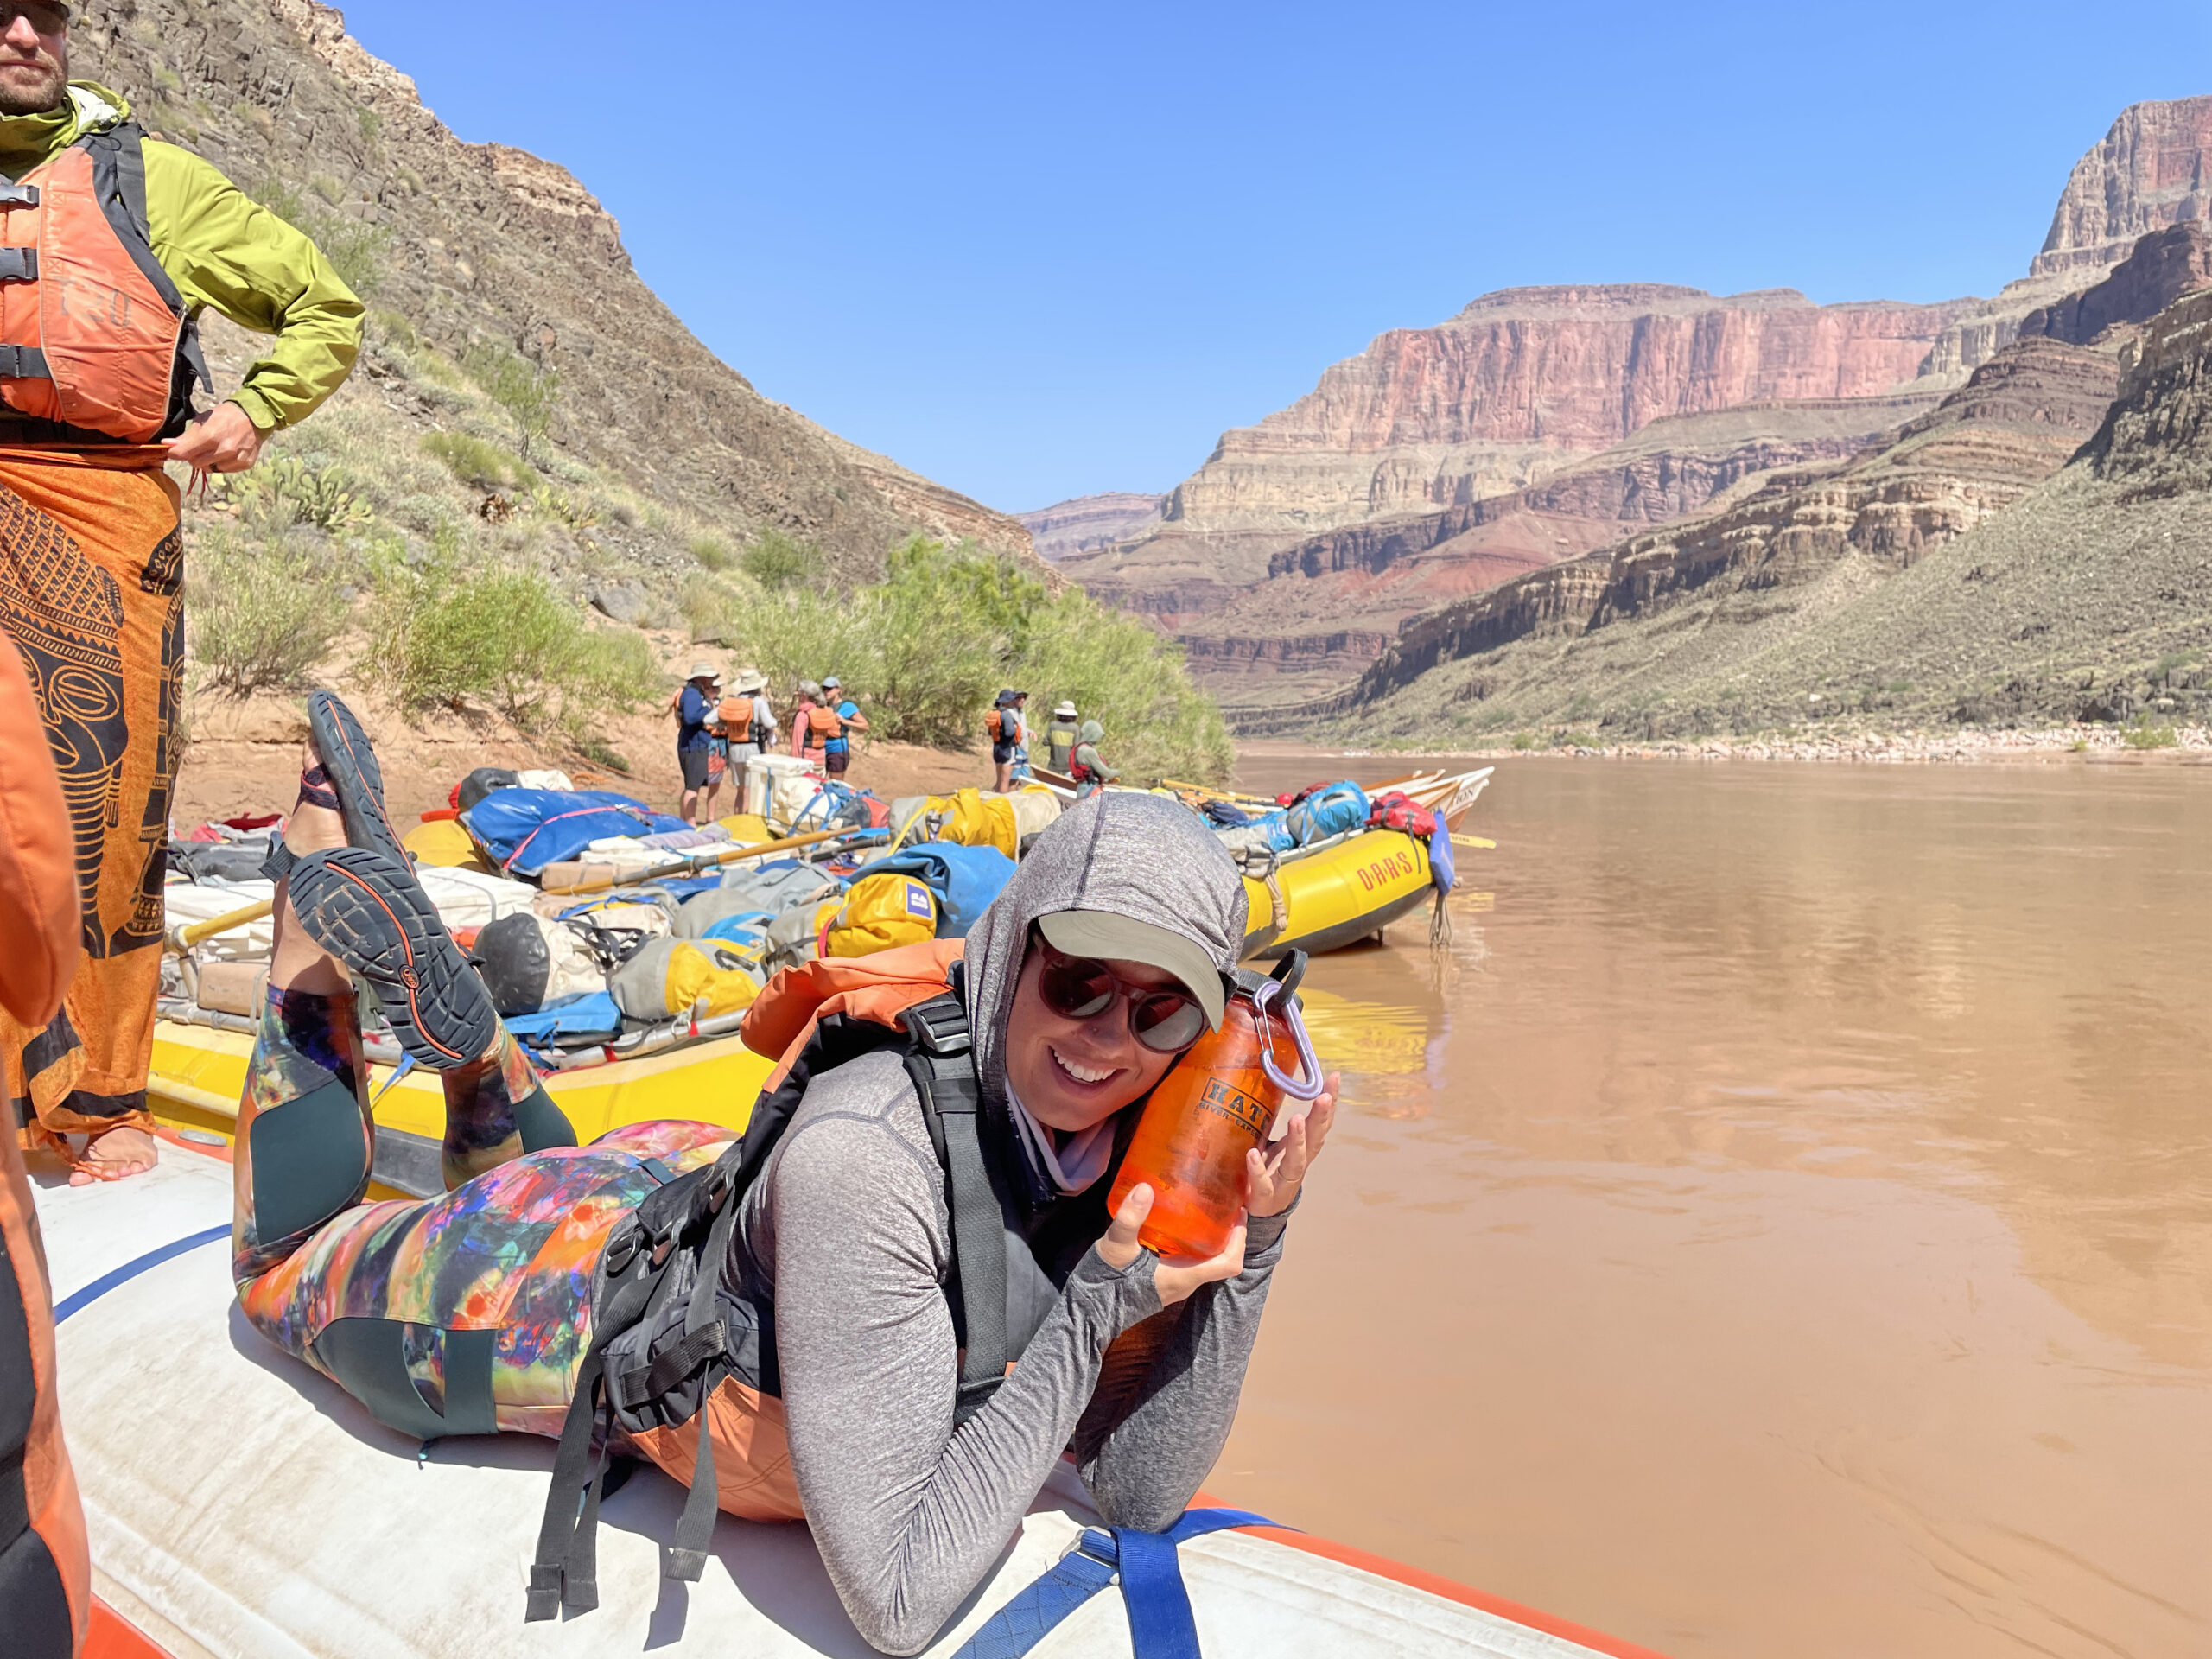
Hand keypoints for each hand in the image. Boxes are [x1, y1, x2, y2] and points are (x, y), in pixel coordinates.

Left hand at [166, 402, 266, 473]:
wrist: (254, 417)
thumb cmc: (225, 416)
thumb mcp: (203, 420)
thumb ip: (186, 436)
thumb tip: (167, 445)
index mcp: (210, 435)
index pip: (183, 453)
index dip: (176, 453)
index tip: (174, 451)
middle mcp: (224, 449)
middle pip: (195, 463)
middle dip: (193, 456)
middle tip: (199, 447)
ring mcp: (236, 458)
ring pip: (210, 469)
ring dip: (208, 461)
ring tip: (215, 449)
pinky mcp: (245, 463)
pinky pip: (224, 470)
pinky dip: (222, 463)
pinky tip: (226, 453)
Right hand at [1094, 1183, 1245, 1306]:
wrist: (1088, 1310)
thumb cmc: (1105, 1281)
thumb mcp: (1117, 1246)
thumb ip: (1131, 1218)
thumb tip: (1146, 1188)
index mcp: (1183, 1276)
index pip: (1229, 1264)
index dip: (1240, 1239)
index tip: (1239, 1212)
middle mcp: (1186, 1282)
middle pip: (1223, 1260)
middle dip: (1231, 1233)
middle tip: (1227, 1202)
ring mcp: (1177, 1284)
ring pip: (1209, 1262)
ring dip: (1216, 1238)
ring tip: (1209, 1207)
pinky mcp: (1167, 1281)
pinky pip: (1194, 1263)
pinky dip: (1199, 1244)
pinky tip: (1183, 1223)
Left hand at [1245, 1071, 1337, 1218]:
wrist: (1264, 1214)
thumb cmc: (1272, 1174)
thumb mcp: (1280, 1146)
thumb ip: (1283, 1126)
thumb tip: (1278, 1087)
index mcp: (1303, 1150)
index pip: (1320, 1123)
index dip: (1329, 1103)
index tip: (1335, 1078)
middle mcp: (1298, 1164)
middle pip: (1314, 1139)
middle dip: (1321, 1118)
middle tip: (1324, 1096)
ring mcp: (1283, 1181)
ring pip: (1295, 1161)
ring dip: (1297, 1140)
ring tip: (1297, 1119)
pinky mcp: (1264, 1196)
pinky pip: (1262, 1182)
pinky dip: (1258, 1169)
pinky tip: (1253, 1154)